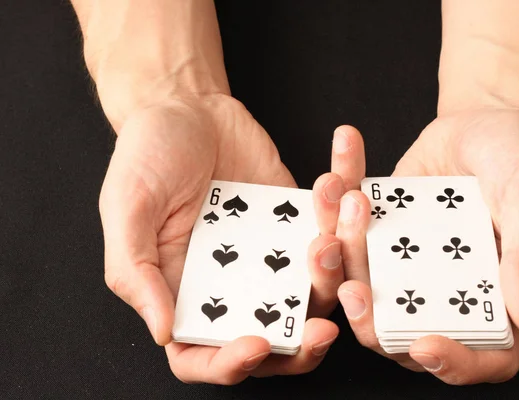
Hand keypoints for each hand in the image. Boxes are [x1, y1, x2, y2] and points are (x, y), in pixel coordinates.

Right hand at [99, 93, 348, 383]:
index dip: (230, 365)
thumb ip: (135, 272)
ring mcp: (270, 256)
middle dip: (303, 343)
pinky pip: (330, 232)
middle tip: (324, 328)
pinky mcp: (297, 222)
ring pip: (313, 291)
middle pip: (272, 339)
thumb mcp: (126, 207)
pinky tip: (338, 182)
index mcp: (184, 293)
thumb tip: (162, 332)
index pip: (202, 355)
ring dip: (333, 269)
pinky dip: (342, 215)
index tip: (256, 344)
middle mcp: (232, 285)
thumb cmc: (147, 155)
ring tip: (334, 223)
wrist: (187, 106)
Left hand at [332, 109, 518, 383]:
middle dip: (369, 317)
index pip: (480, 356)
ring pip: (362, 284)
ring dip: (341, 253)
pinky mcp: (376, 236)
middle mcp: (442, 292)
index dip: (452, 365)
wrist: (478, 122)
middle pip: (402, 332)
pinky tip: (333, 178)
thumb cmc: (517, 159)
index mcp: (492, 297)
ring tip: (344, 200)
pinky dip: (333, 210)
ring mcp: (404, 267)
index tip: (424, 345)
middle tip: (354, 289)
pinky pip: (346, 234)